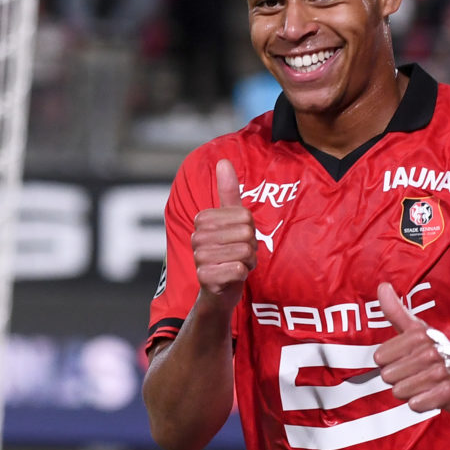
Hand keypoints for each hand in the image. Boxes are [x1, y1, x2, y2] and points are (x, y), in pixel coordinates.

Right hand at [191, 159, 256, 304]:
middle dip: (251, 247)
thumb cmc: (229, 250)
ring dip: (248, 261)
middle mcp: (197, 236)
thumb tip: (224, 161)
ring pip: (244, 252)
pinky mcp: (205, 277)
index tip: (239, 238)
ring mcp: (199, 257)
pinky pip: (238, 270)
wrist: (219, 288)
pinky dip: (243, 274)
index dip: (250, 229)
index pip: (245, 216)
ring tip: (237, 264)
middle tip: (240, 254)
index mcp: (203, 219)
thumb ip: (228, 191)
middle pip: (246, 234)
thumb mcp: (232, 219)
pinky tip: (233, 276)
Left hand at [373, 282, 449, 412]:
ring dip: (409, 392)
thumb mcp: (417, 328)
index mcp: (419, 336)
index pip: (380, 358)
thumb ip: (395, 310)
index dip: (389, 362)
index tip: (403, 359)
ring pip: (400, 391)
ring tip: (422, 384)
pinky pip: (417, 404)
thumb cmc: (438, 350)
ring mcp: (441, 373)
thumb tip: (382, 286)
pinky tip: (430, 395)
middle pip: (388, 376)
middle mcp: (430, 352)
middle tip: (415, 373)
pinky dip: (420, 403)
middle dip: (398, 379)